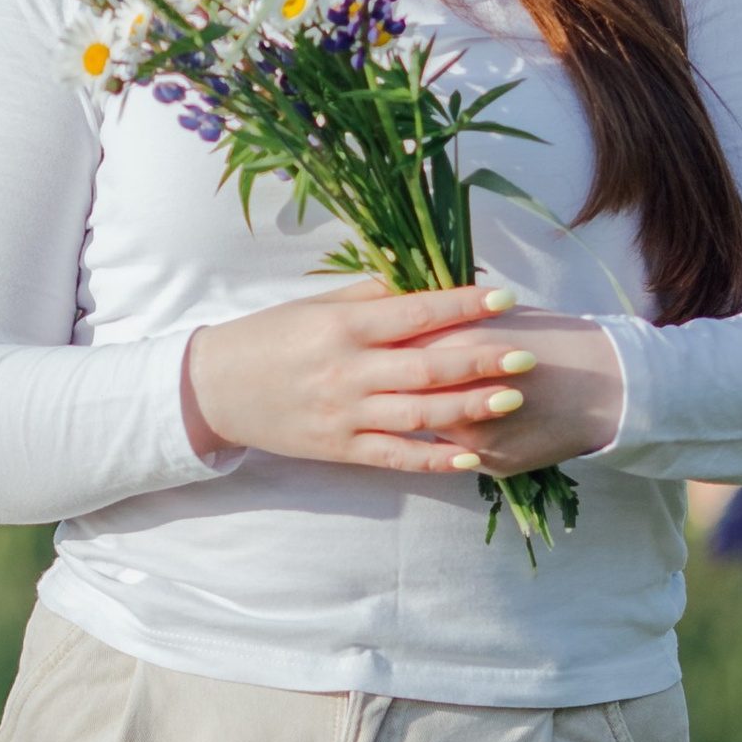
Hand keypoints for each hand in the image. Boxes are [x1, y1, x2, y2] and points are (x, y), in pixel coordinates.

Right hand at [184, 282, 622, 478]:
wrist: (213, 389)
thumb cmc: (270, 337)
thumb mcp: (315, 306)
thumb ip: (371, 296)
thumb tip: (429, 281)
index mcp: (342, 327)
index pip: (413, 313)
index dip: (461, 304)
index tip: (504, 297)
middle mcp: (346, 371)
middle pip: (426, 367)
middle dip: (480, 360)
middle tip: (527, 355)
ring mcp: (344, 415)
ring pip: (417, 415)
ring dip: (468, 408)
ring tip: (512, 399)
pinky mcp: (339, 449)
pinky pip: (394, 457)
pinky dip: (434, 459)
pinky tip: (472, 457)